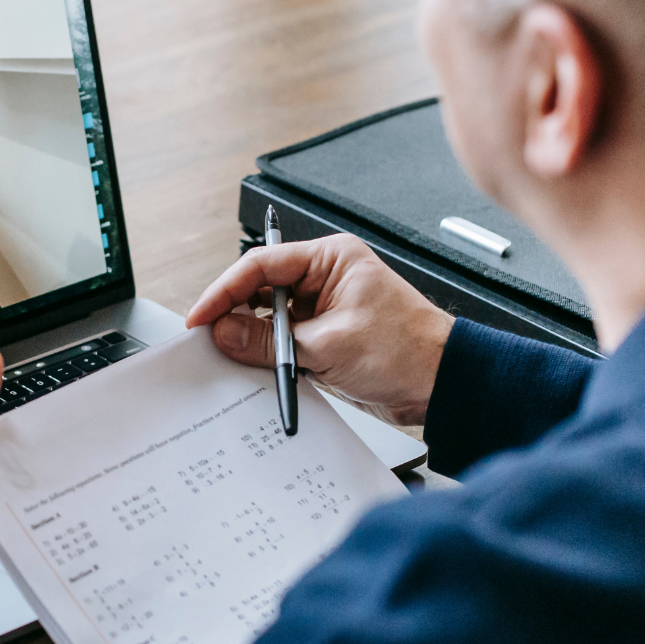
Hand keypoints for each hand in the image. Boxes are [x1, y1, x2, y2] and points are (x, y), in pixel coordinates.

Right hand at [185, 233, 452, 425]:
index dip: (225, 290)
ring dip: (253, 339)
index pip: (262, 265)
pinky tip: (258, 370)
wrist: (442, 384)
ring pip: (270, 319)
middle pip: (261, 290)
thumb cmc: (408, 350)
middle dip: (235, 315)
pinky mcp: (326, 338)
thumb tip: (225, 332)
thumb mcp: (329, 346)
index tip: (202, 316)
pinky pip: (285, 342)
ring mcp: (324, 309)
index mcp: (331, 259)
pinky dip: (270, 357)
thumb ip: (270, 341)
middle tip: (211, 340)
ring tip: (234, 358)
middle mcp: (326, 278)